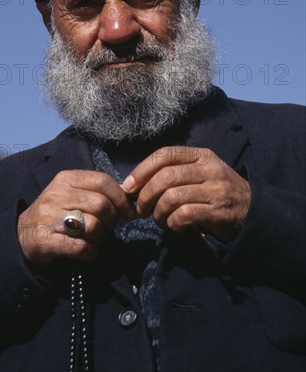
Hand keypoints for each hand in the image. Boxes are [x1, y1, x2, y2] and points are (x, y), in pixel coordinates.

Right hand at [18, 170, 134, 264]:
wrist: (21, 235)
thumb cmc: (54, 212)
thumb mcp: (70, 192)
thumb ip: (95, 191)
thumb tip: (127, 198)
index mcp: (65, 178)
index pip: (103, 181)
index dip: (121, 198)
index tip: (129, 211)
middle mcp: (57, 195)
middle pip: (101, 205)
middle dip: (112, 220)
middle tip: (108, 228)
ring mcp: (49, 218)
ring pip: (93, 226)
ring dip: (101, 237)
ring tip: (94, 238)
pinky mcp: (46, 242)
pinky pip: (82, 248)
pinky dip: (91, 251)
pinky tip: (87, 250)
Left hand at [121, 147, 250, 241]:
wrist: (253, 210)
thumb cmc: (217, 191)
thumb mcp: (201, 172)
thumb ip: (175, 171)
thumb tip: (135, 183)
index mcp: (202, 155)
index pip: (165, 154)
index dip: (142, 170)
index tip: (128, 187)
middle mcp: (209, 169)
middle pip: (165, 177)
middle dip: (146, 195)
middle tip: (141, 209)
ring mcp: (216, 190)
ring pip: (172, 197)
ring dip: (158, 212)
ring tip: (159, 220)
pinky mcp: (219, 212)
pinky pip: (184, 215)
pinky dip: (173, 223)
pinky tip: (175, 227)